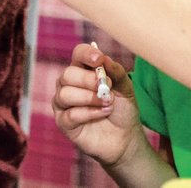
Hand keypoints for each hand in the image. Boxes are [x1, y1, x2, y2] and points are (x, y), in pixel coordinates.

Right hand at [53, 43, 142, 166]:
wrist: (125, 137)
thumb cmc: (122, 109)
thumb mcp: (126, 88)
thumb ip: (116, 72)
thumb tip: (104, 59)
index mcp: (83, 70)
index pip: (78, 54)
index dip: (86, 54)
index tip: (98, 60)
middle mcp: (69, 84)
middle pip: (68, 74)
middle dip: (88, 80)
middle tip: (107, 88)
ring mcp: (64, 103)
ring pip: (65, 94)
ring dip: (90, 98)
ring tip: (107, 103)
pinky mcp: (63, 122)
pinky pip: (70, 114)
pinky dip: (89, 113)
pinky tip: (102, 114)